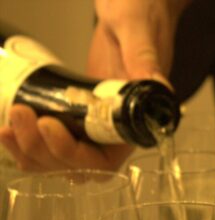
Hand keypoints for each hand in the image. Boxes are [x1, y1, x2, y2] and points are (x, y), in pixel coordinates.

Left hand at [0, 0, 188, 170]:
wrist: (130, 5)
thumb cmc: (141, 14)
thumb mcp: (139, 32)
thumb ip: (145, 58)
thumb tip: (158, 86)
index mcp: (137, 120)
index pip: (107, 161)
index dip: (76, 156)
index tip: (50, 126)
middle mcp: (116, 130)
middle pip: (78, 167)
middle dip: (44, 150)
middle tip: (21, 116)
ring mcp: (92, 124)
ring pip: (60, 161)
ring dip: (30, 151)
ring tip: (9, 123)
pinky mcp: (74, 114)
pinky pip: (50, 143)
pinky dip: (26, 143)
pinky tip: (7, 128)